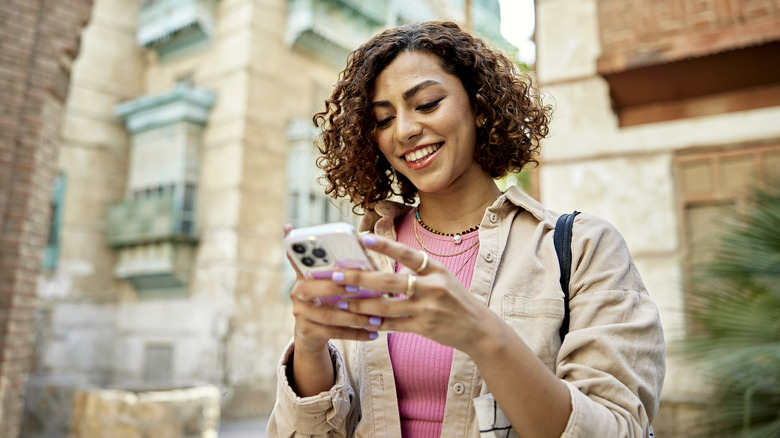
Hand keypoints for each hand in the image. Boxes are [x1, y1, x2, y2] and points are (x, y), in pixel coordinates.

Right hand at [284, 224, 380, 354]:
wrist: (311, 333)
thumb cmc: (328, 298)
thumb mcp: (329, 281)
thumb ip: (341, 265)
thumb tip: (364, 240)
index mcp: (303, 275)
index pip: (297, 259)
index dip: (303, 253)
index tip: (314, 246)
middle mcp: (297, 293)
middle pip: (309, 288)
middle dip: (334, 287)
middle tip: (357, 287)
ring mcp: (300, 313)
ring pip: (327, 314)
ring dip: (354, 316)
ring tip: (376, 318)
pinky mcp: (307, 332)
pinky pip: (333, 333)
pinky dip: (355, 333)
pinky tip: (374, 333)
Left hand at [333, 233, 497, 353]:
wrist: (479, 328)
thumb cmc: (454, 299)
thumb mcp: (442, 278)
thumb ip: (417, 271)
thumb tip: (383, 267)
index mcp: (436, 269)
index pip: (408, 254)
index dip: (386, 246)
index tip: (364, 238)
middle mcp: (433, 287)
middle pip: (390, 281)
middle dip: (360, 278)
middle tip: (336, 275)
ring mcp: (428, 308)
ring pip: (387, 306)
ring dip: (361, 304)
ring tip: (341, 301)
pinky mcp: (424, 327)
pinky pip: (393, 325)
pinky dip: (376, 323)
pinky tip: (360, 320)